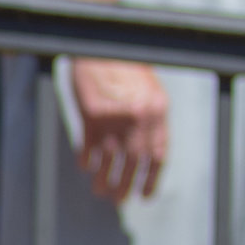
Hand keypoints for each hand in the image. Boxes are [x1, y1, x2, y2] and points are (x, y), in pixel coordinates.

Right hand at [69, 56, 168, 200]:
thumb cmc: (124, 63)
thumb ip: (149, 115)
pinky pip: (89, 148)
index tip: (145, 194)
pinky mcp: (92, 116)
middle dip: (126, 185)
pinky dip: (87, 161)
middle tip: (119, 200)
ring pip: (111, 160)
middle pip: (134, 163)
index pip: (158, 154)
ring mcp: (115, 118)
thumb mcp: (147, 88)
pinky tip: (85, 167)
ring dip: (105, 180)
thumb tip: (145, 147)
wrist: (102, 44)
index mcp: (158, 110)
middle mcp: (139, 117)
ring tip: (100, 191)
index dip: (151, 178)